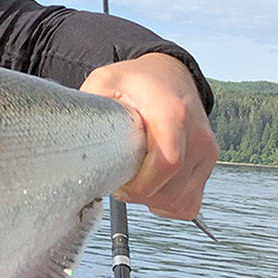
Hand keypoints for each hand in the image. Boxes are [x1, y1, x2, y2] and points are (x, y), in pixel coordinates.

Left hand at [79, 52, 217, 219]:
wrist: (169, 74)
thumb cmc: (134, 81)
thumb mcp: (105, 81)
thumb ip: (90, 106)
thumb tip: (71, 133)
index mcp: (173, 115)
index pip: (167, 164)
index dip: (139, 184)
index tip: (115, 181)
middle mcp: (197, 136)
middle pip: (170, 189)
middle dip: (137, 194)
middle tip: (115, 179)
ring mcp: (206, 151)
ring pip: (180, 200)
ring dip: (150, 200)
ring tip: (132, 179)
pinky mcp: (207, 163)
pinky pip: (190, 202)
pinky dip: (168, 203)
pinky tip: (150, 187)